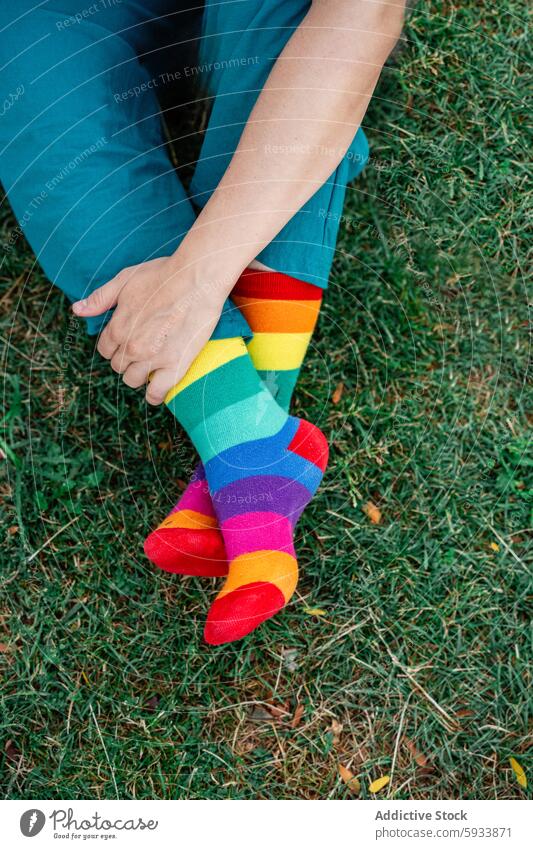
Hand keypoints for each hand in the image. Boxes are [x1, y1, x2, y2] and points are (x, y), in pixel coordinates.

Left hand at [72, 256, 228, 404]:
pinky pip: (156, 393)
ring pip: (133, 380)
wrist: (197, 278)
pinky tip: (156, 388)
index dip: (115, 345)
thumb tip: (76, 310)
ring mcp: (153, 358)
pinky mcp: (175, 365)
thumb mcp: (125, 280)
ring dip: (139, 374)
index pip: (105, 350)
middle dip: (127, 359)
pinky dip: (154, 394)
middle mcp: (131, 347)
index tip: (128, 340)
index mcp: (117, 327)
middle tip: (144, 348)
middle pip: (118, 366)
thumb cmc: (162, 275)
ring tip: (152, 363)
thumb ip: (100, 298)